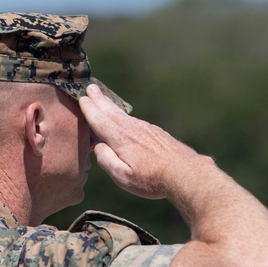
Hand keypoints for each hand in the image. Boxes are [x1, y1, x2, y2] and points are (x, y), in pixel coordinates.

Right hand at [79, 84, 205, 199]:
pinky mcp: (157, 133)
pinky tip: (125, 120)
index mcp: (120, 138)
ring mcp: (146, 129)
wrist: (185, 172)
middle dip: (99, 100)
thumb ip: (106, 160)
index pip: (100, 120)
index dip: (89, 109)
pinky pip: (135, 121)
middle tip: (90, 87)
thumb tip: (98, 146)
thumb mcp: (123, 176)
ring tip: (104, 100)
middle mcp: (132, 128)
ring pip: (124, 115)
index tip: (82, 99)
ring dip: (111, 106)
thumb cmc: (152, 179)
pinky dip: (125, 117)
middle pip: (111, 111)